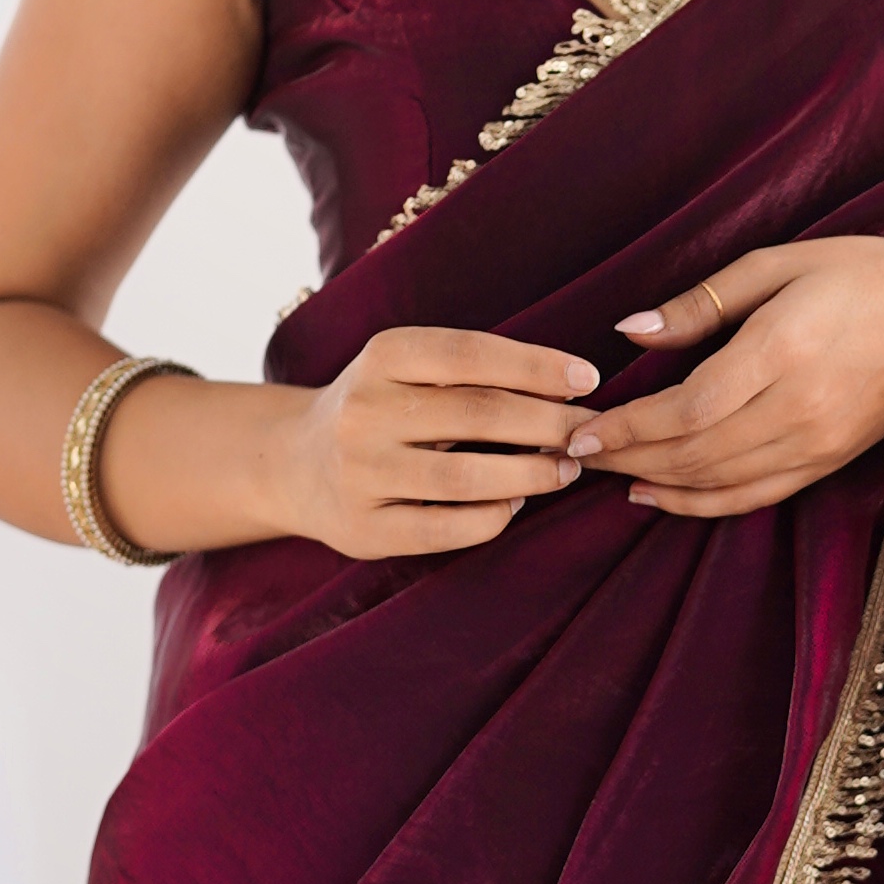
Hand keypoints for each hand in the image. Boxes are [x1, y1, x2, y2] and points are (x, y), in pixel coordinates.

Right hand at [243, 326, 603, 561]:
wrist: (294, 465)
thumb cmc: (380, 409)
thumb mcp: (408, 369)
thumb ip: (471, 372)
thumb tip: (568, 388)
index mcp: (381, 356)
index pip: (471, 354)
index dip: (536, 366)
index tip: (588, 379)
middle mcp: (365, 411)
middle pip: (477, 414)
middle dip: (548, 424)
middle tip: (589, 432)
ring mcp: (360, 473)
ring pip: (464, 477)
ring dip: (530, 475)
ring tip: (566, 470)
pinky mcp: (364, 529)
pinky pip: (445, 528)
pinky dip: (492, 518)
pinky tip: (516, 506)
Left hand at [585, 239, 883, 519]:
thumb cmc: (857, 273)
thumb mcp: (776, 264)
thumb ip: (700, 304)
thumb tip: (631, 334)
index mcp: (782, 350)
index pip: (687, 409)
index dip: (628, 426)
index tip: (581, 429)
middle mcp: (799, 408)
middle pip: (694, 453)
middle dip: (627, 456)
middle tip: (575, 452)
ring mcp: (816, 443)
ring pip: (718, 481)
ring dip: (655, 482)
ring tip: (607, 471)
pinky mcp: (828, 462)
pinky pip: (754, 497)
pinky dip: (700, 504)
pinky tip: (658, 494)